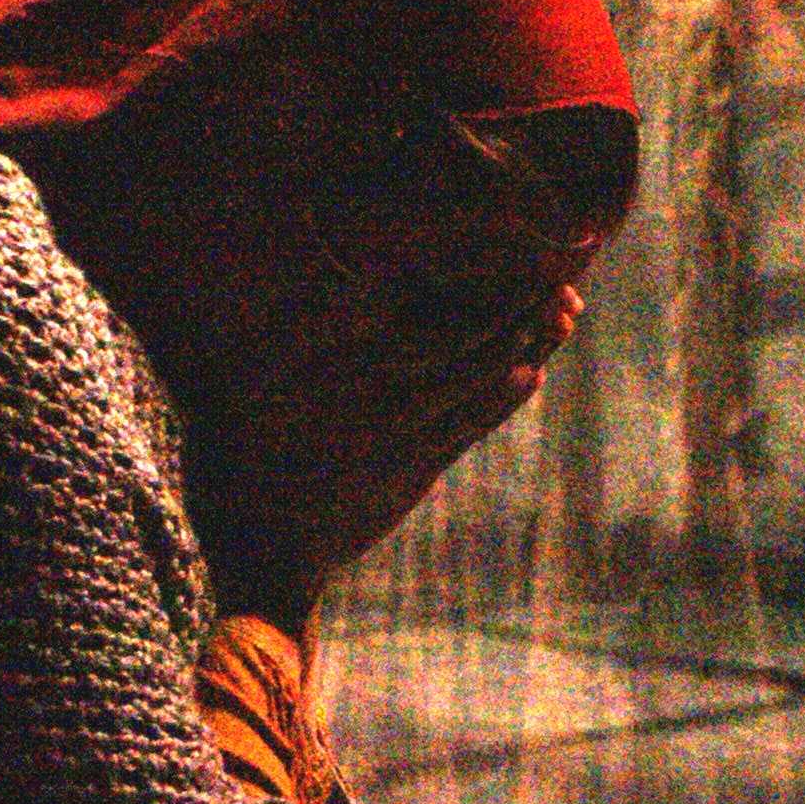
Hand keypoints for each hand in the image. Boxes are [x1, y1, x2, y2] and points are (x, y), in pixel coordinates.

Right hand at [193, 278, 582, 635]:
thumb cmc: (238, 457)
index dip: (489, 282)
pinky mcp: (413, 476)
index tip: (526, 248)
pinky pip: (468, 429)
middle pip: (474, 342)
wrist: (257, 555)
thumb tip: (369, 284)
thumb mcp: (248, 383)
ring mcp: (406, 442)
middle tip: (567, 269)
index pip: (439, 316)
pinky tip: (530, 376)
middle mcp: (387, 402)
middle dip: (524, 303)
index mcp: (352, 369)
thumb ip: (306, 329)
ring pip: (481, 382)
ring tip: (564, 310)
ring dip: (527, 345)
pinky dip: (501, 401)